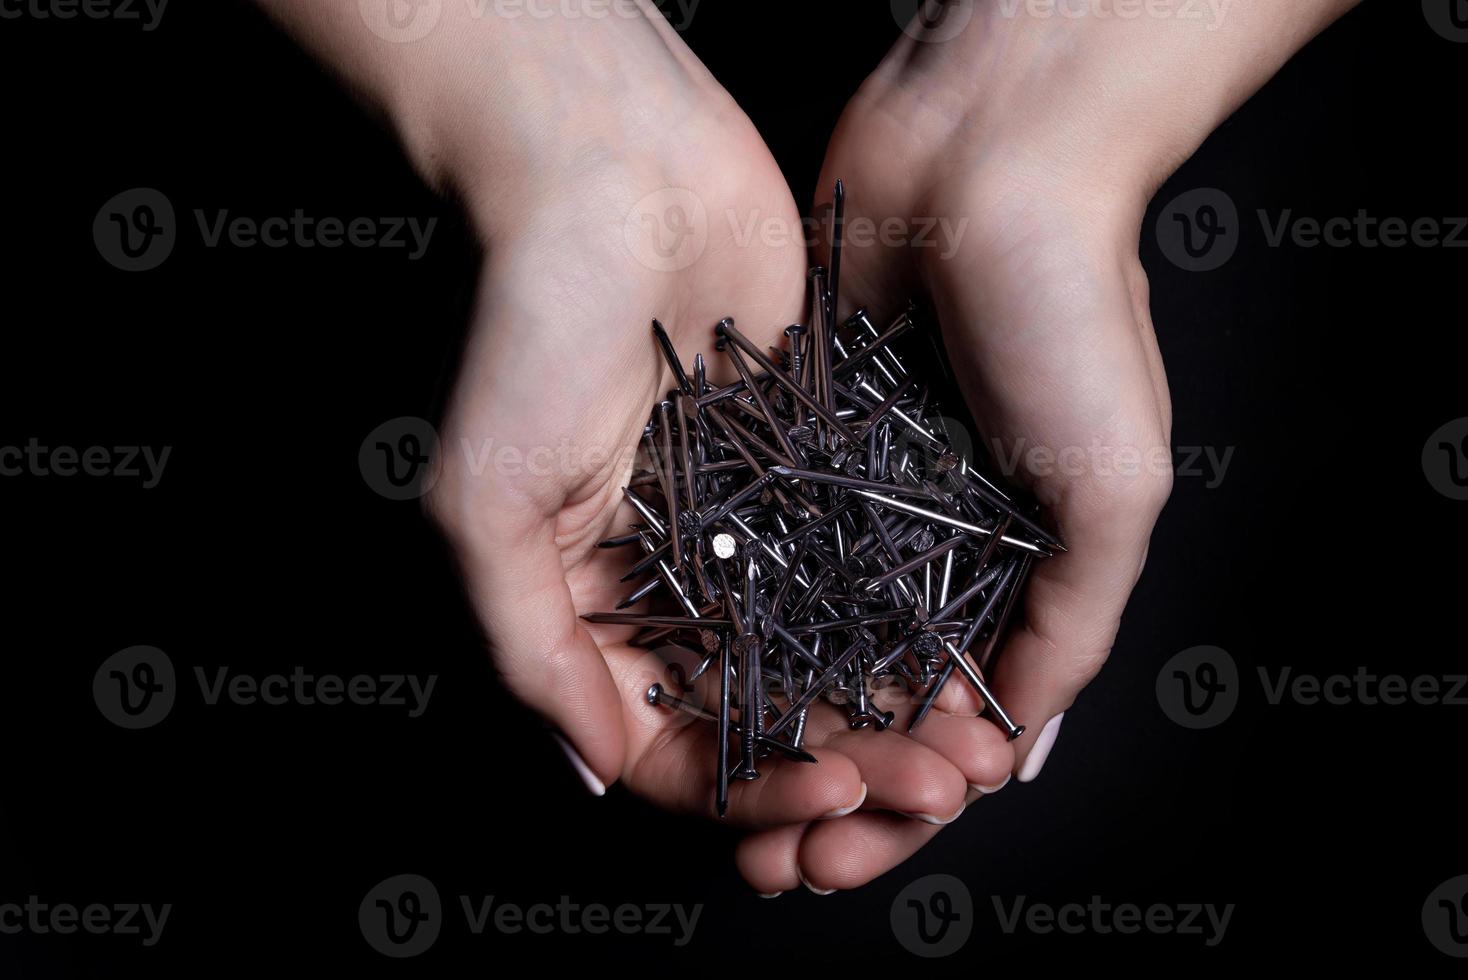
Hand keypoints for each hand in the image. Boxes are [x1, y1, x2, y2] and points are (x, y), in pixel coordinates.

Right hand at [419, 9, 1002, 839]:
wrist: (622, 173)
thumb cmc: (533, 324)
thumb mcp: (490, 497)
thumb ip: (528, 643)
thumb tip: (590, 773)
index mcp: (586, 600)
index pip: (664, 741)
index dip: (741, 792)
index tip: (820, 806)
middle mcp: (667, 578)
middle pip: (759, 713)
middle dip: (833, 768)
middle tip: (915, 793)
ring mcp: (743, 526)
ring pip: (823, 658)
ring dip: (882, 717)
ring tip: (950, 754)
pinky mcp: (810, 470)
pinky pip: (863, 573)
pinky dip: (905, 630)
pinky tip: (959, 668)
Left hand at [738, 0, 1357, 892]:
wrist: (986, 161)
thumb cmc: (1074, 315)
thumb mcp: (1114, 485)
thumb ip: (1071, 620)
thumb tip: (1013, 742)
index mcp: (1018, 570)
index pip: (961, 722)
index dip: (913, 798)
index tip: (862, 851)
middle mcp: (931, 547)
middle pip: (868, 700)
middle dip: (827, 789)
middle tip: (779, 862)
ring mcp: (855, 501)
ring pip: (800, 645)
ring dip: (770, 730)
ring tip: (728, 803)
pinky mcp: (791, 447)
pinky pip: (753, 553)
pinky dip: (730, 622)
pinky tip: (693, 687)